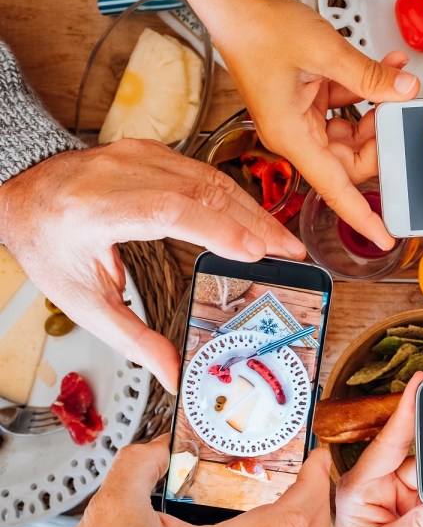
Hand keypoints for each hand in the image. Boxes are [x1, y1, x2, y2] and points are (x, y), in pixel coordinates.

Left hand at [0, 139, 305, 391]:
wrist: (20, 191)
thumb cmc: (48, 241)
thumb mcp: (81, 300)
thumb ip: (132, 338)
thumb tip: (174, 375)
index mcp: (96, 210)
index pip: (168, 210)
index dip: (219, 230)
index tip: (256, 252)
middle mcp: (118, 174)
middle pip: (202, 192)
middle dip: (254, 224)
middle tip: (290, 255)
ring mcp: (137, 155)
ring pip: (210, 179)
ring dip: (253, 212)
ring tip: (282, 243)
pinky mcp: (151, 151)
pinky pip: (204, 172)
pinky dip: (236, 200)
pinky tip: (256, 221)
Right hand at [0, 437, 331, 526]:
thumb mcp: (109, 508)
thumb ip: (141, 463)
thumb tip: (168, 441)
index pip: (289, 524)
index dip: (313, 485)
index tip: (316, 458)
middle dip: (322, 501)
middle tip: (315, 469)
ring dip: (307, 521)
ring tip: (296, 485)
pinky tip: (265, 512)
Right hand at [213, 0, 416, 250]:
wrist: (235, 4)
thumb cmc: (261, 29)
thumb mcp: (325, 52)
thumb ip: (370, 77)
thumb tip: (405, 90)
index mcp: (292, 137)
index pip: (335, 190)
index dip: (363, 217)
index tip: (386, 237)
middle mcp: (295, 135)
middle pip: (351, 160)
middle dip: (381, 137)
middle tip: (402, 109)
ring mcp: (301, 119)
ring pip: (352, 134)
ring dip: (378, 107)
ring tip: (395, 74)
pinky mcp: (306, 102)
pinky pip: (345, 109)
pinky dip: (366, 91)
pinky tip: (386, 66)